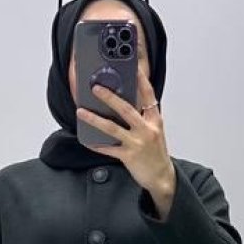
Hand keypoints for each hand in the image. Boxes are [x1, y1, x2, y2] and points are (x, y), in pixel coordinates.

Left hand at [77, 59, 176, 216]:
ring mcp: (137, 143)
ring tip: (81, 112)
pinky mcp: (129, 157)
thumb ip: (142, 117)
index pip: (148, 95)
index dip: (141, 80)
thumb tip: (123, 103)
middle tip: (96, 87)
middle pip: (126, 109)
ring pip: (112, 128)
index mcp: (154, 120)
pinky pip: (108, 149)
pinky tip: (86, 140)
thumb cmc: (156, 152)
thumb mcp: (154, 131)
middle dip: (110, 97)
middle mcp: (147, 130)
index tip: (133, 66)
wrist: (162, 177)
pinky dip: (96, 144)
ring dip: (95, 119)